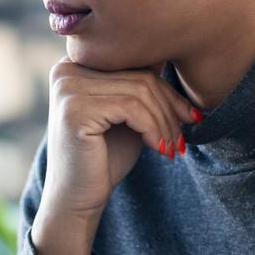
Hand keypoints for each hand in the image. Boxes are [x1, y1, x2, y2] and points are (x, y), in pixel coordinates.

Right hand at [41, 59, 200, 221]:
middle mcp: (67, 69)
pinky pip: (131, 108)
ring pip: (140, 90)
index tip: (188, 116)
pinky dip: (153, 129)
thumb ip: (141, 85)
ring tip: (172, 147)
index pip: (135, 61)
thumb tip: (172, 55)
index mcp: (77, 63)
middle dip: (170, 108)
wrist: (77, 199)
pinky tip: (158, 149)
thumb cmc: (105, 158)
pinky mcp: (74, 109)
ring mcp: (67, 88)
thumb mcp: (128, 115)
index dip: (166, 89)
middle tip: (182, 138)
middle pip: (139, 75)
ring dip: (165, 122)